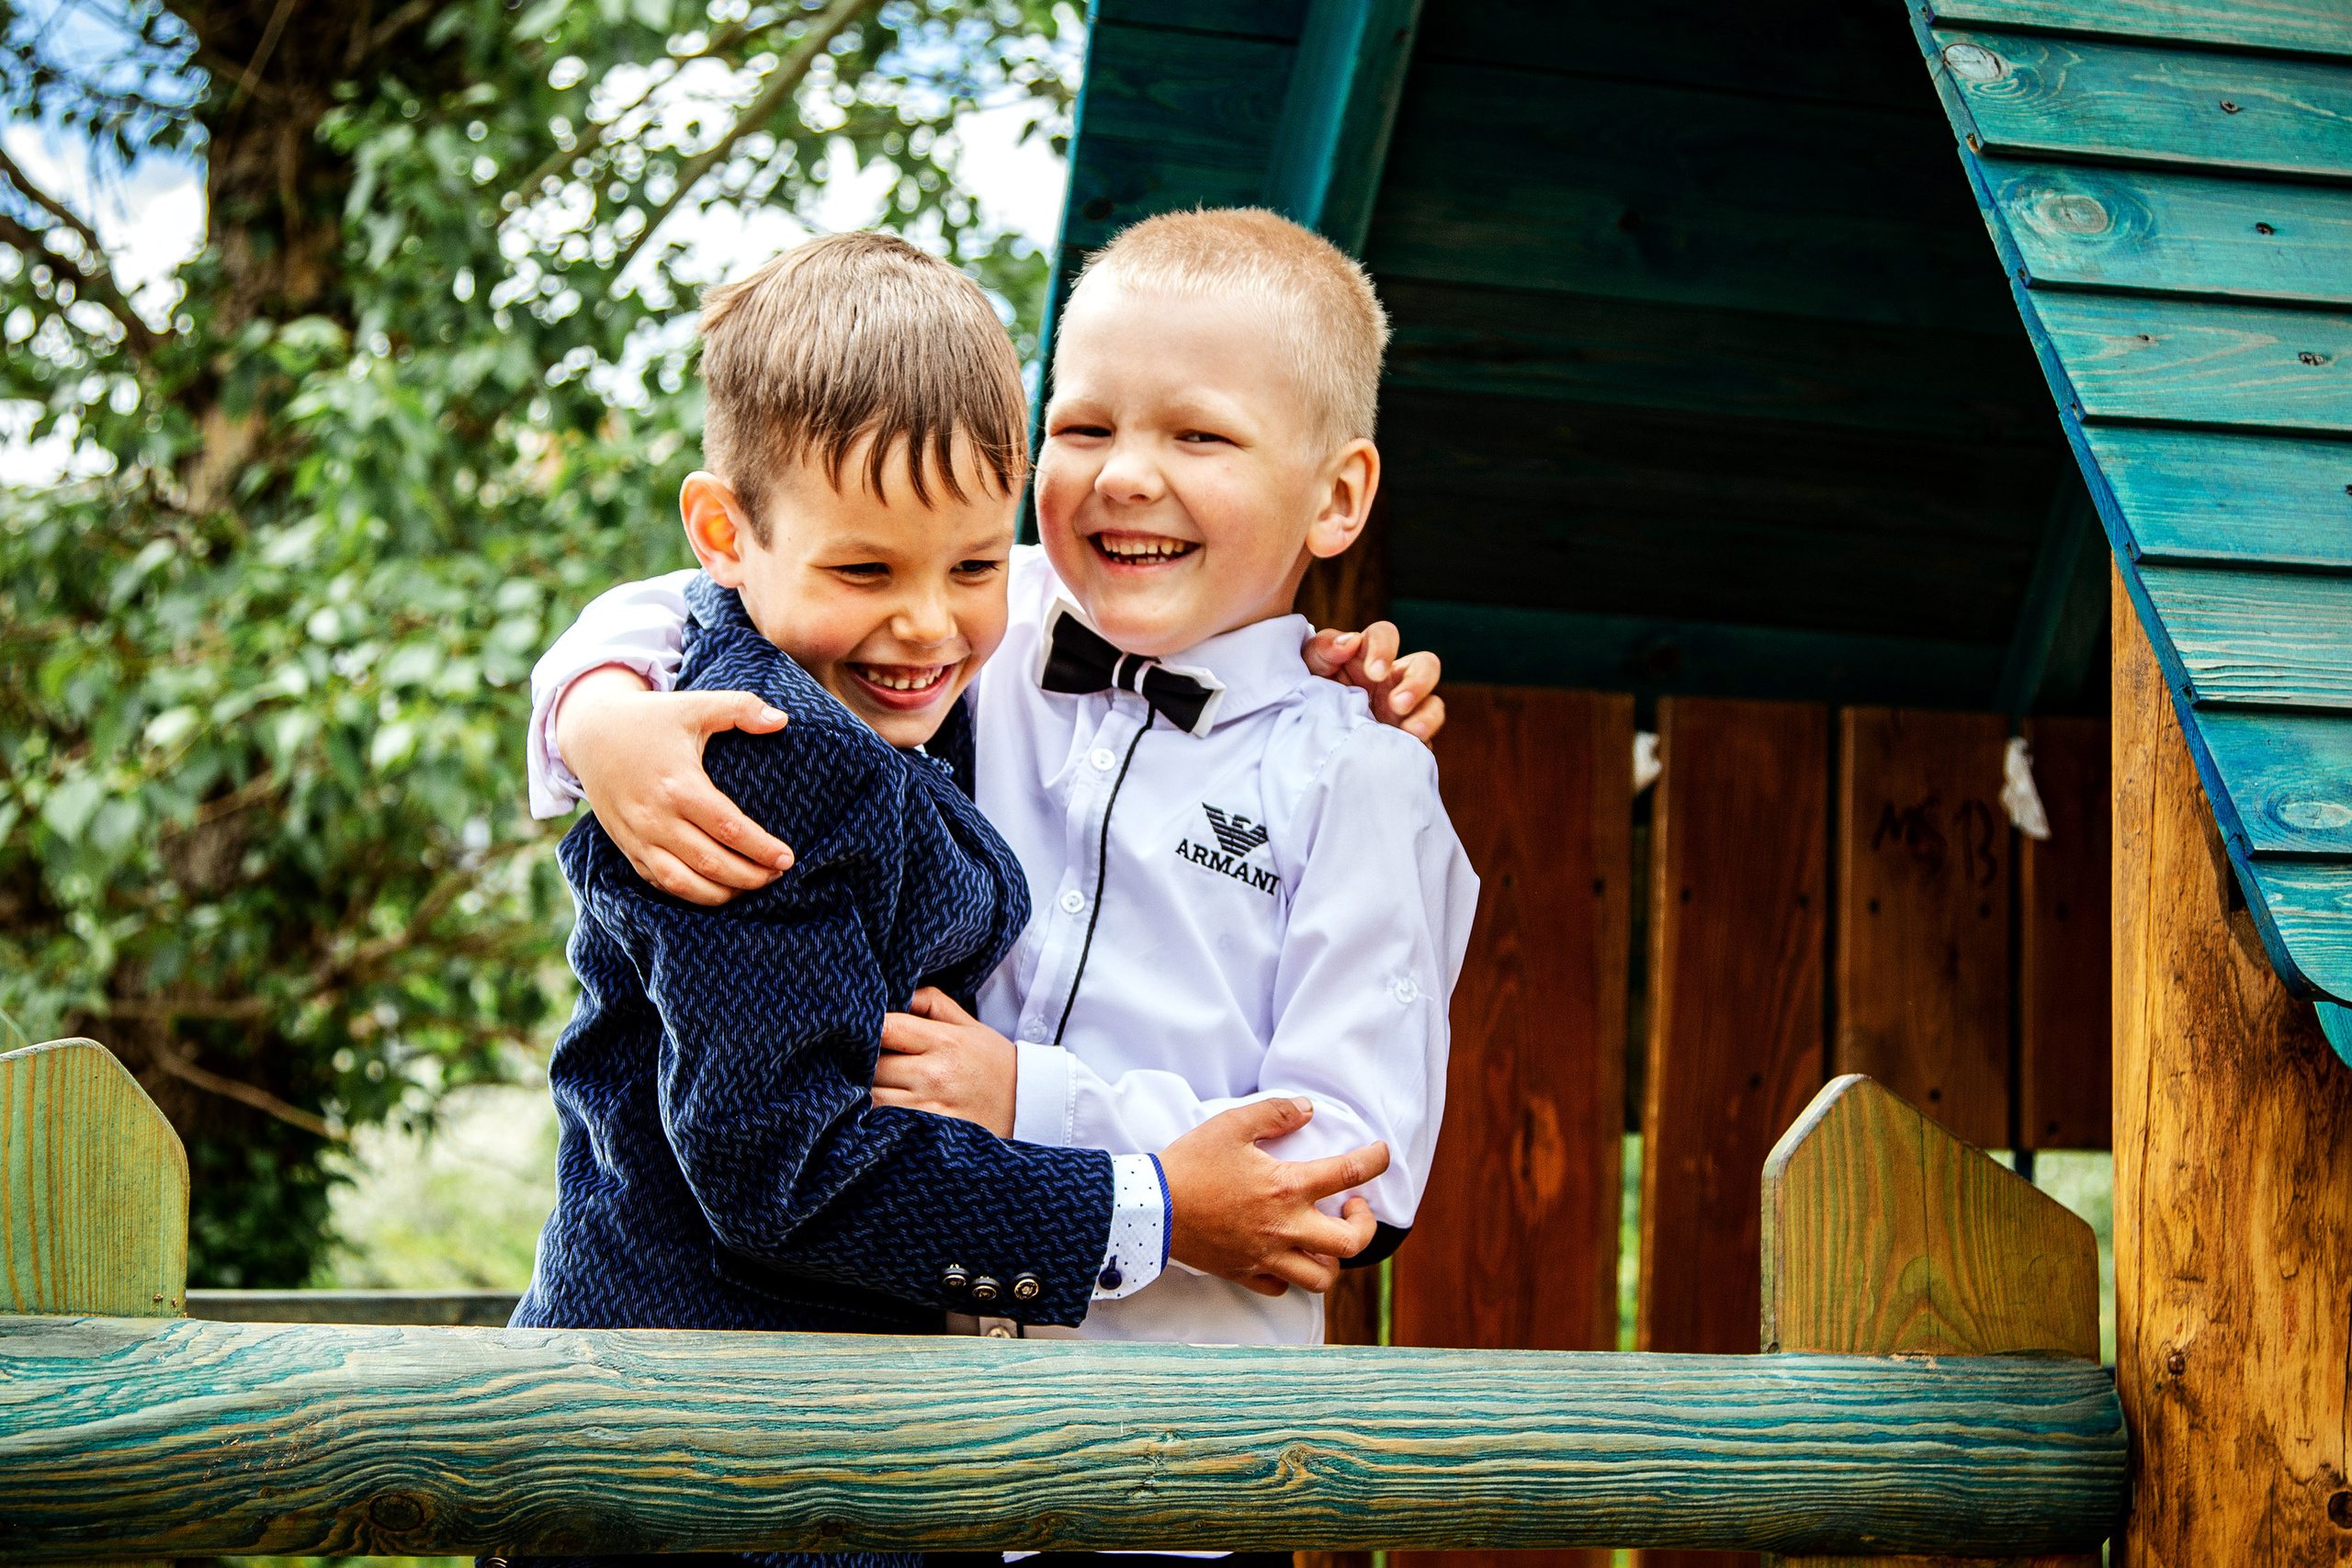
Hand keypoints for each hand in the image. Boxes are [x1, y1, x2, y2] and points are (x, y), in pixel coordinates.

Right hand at [557, 664, 795, 906]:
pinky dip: (689, 894)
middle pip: (710, 863)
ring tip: (752, 887)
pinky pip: (659, 882)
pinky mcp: (627, 847)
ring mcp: (638, 837)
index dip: (762, 848)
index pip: (729, 829)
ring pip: (683, 883)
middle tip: (778, 875)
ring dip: (721, 894)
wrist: (590, 732)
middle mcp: (655, 817)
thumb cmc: (649, 719)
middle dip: (750, 877)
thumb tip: (783, 720)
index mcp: (678, 785)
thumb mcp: (695, 705)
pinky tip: (716, 890)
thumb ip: (740, 708)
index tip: (787, 858)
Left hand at [872, 987, 1016, 1136]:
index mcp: (945, 1041)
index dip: (864, 1028)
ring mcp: (931, 1107)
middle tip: (856, 1059)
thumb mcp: (969, 1024)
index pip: (886, 1028)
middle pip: (872, 1066)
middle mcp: (935, 1074)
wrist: (1027, 1106)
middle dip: (859, 1062)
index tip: (858, 1031)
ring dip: (863, 1090)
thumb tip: (894, 996)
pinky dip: (875, 1115)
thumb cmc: (993, 1063)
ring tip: (865, 1083)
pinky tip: (876, 1108)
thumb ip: (930, 1002)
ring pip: (872, 1097)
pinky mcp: (929, 1132)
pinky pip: (886, 1122)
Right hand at [1159, 1097, 1388, 1297]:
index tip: (1381, 1153)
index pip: (1349, 1174)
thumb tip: (1308, 1110)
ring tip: (1323, 1236)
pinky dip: (1292, 1274)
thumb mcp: (1231, 1125)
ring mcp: (1266, 1257)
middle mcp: (1284, 1229)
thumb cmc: (1190, 1164)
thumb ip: (1274, 1113)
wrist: (1150, 1208)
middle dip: (1364, 1225)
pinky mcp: (1244, 1273)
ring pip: (1321, 1279)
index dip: (1375, 1161)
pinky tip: (1286, 1254)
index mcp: (1287, 1188)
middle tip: (1353, 1207)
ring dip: (1333, 1259)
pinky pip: (1282, 1287)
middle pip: (1350, 1244)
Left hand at [1303, 621, 1445, 745]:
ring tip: (1410, 730)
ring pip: (1434, 704)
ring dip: (1427, 715)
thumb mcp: (1308, 667)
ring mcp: (1404, 712)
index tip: (1372, 672)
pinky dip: (1421, 742)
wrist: (1307, 744)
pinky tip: (1407, 745)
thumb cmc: (1309, 695)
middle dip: (1418, 682)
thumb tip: (1350, 642)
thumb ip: (1323, 648)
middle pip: (1426, 665)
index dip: (1384, 648)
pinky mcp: (1406, 741)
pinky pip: (1426, 740)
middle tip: (1396, 703)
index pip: (1385, 635)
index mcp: (1367, 657)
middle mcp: (1392, 681)